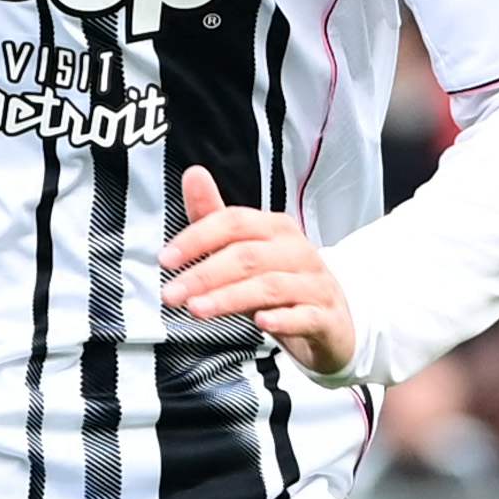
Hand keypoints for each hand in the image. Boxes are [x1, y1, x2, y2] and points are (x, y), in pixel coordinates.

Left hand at [159, 164, 356, 376]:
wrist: (331, 320)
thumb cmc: (282, 281)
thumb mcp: (247, 250)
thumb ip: (215, 219)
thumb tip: (193, 174)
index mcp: (276, 229)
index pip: (235, 222)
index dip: (198, 238)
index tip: (166, 259)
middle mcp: (297, 251)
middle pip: (248, 256)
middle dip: (204, 274)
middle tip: (172, 293)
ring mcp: (314, 284)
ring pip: (271, 286)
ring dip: (229, 298)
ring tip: (197, 309)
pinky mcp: (325, 317)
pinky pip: (305, 316)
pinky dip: (282, 319)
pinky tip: (260, 323)